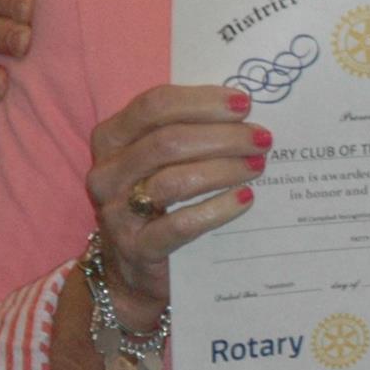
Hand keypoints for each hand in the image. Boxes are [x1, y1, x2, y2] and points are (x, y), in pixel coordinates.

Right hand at [83, 84, 271, 326]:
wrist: (136, 268)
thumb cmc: (162, 198)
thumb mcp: (165, 159)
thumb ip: (192, 130)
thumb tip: (246, 113)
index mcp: (112, 138)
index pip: (155, 106)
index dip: (203, 101)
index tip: (245, 104)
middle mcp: (107, 172)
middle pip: (168, 141)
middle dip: (223, 136)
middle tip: (262, 139)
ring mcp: (117, 212)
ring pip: (175, 181)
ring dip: (225, 169)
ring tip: (258, 165)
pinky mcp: (137, 248)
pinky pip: (181, 225)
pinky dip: (218, 208)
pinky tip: (245, 198)